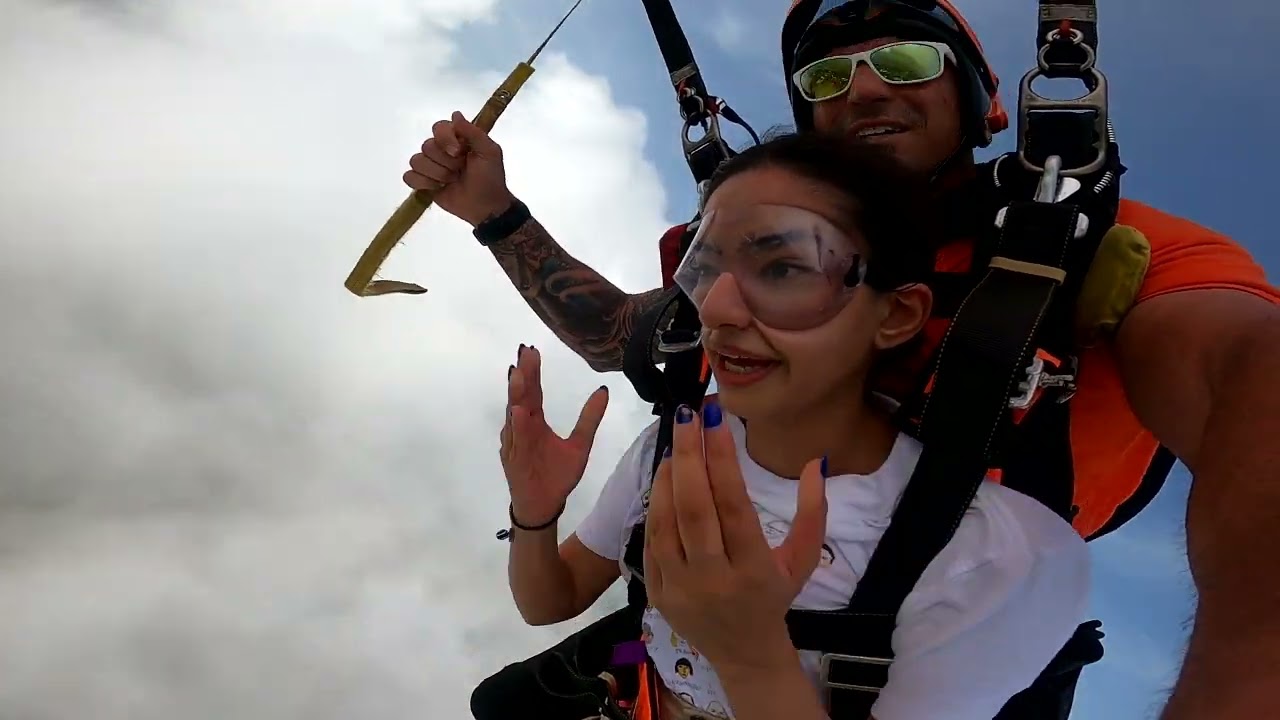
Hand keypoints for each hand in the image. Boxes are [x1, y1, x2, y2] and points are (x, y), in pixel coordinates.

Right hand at [404, 111, 515, 226]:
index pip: (438, 127)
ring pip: (417, 161)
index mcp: (456, 139)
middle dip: (445, 162)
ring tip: (451, 181)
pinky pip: (409, 176)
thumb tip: (455, 114)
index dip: (446, 140)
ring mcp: (430, 166)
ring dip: (436, 174)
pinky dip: (422, 183)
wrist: (486, 207)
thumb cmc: (490, 178)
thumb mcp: (489, 152)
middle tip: (460, 171)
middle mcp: (440, 149)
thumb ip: (473, 132)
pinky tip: (437, 188)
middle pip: (427, 146)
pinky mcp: (423, 183)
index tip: (459, 152)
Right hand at [500, 344, 609, 526]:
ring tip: (519, 375)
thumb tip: (603, 391)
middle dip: (523, 376)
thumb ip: (589, 419)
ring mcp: (515, 443)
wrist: (545, 506)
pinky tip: (520, 413)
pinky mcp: (514, 460)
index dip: (532, 372)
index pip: (533, 392)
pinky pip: (516, 442)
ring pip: (515, 416)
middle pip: (522, 397)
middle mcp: (522, 429)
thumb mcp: (580, 445)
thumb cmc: (557, 476)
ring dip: (516, 396)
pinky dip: (518, 428)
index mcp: (535, 423)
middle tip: (524, 353)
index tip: (531, 350)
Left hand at [643, 400, 827, 671]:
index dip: (722, 459)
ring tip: (677, 442)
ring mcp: (680, 588)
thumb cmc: (775, 596)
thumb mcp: (803, 559)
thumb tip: (815, 462)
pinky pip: (651, 540)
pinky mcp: (657, 593)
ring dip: (668, 476)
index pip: (733, 505)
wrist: (744, 654)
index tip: (716, 420)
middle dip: (688, 455)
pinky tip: (665, 477)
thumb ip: (813, 512)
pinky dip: (655, 504)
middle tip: (688, 416)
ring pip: (666, 521)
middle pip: (694, 508)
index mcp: (754, 569)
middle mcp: (714, 579)